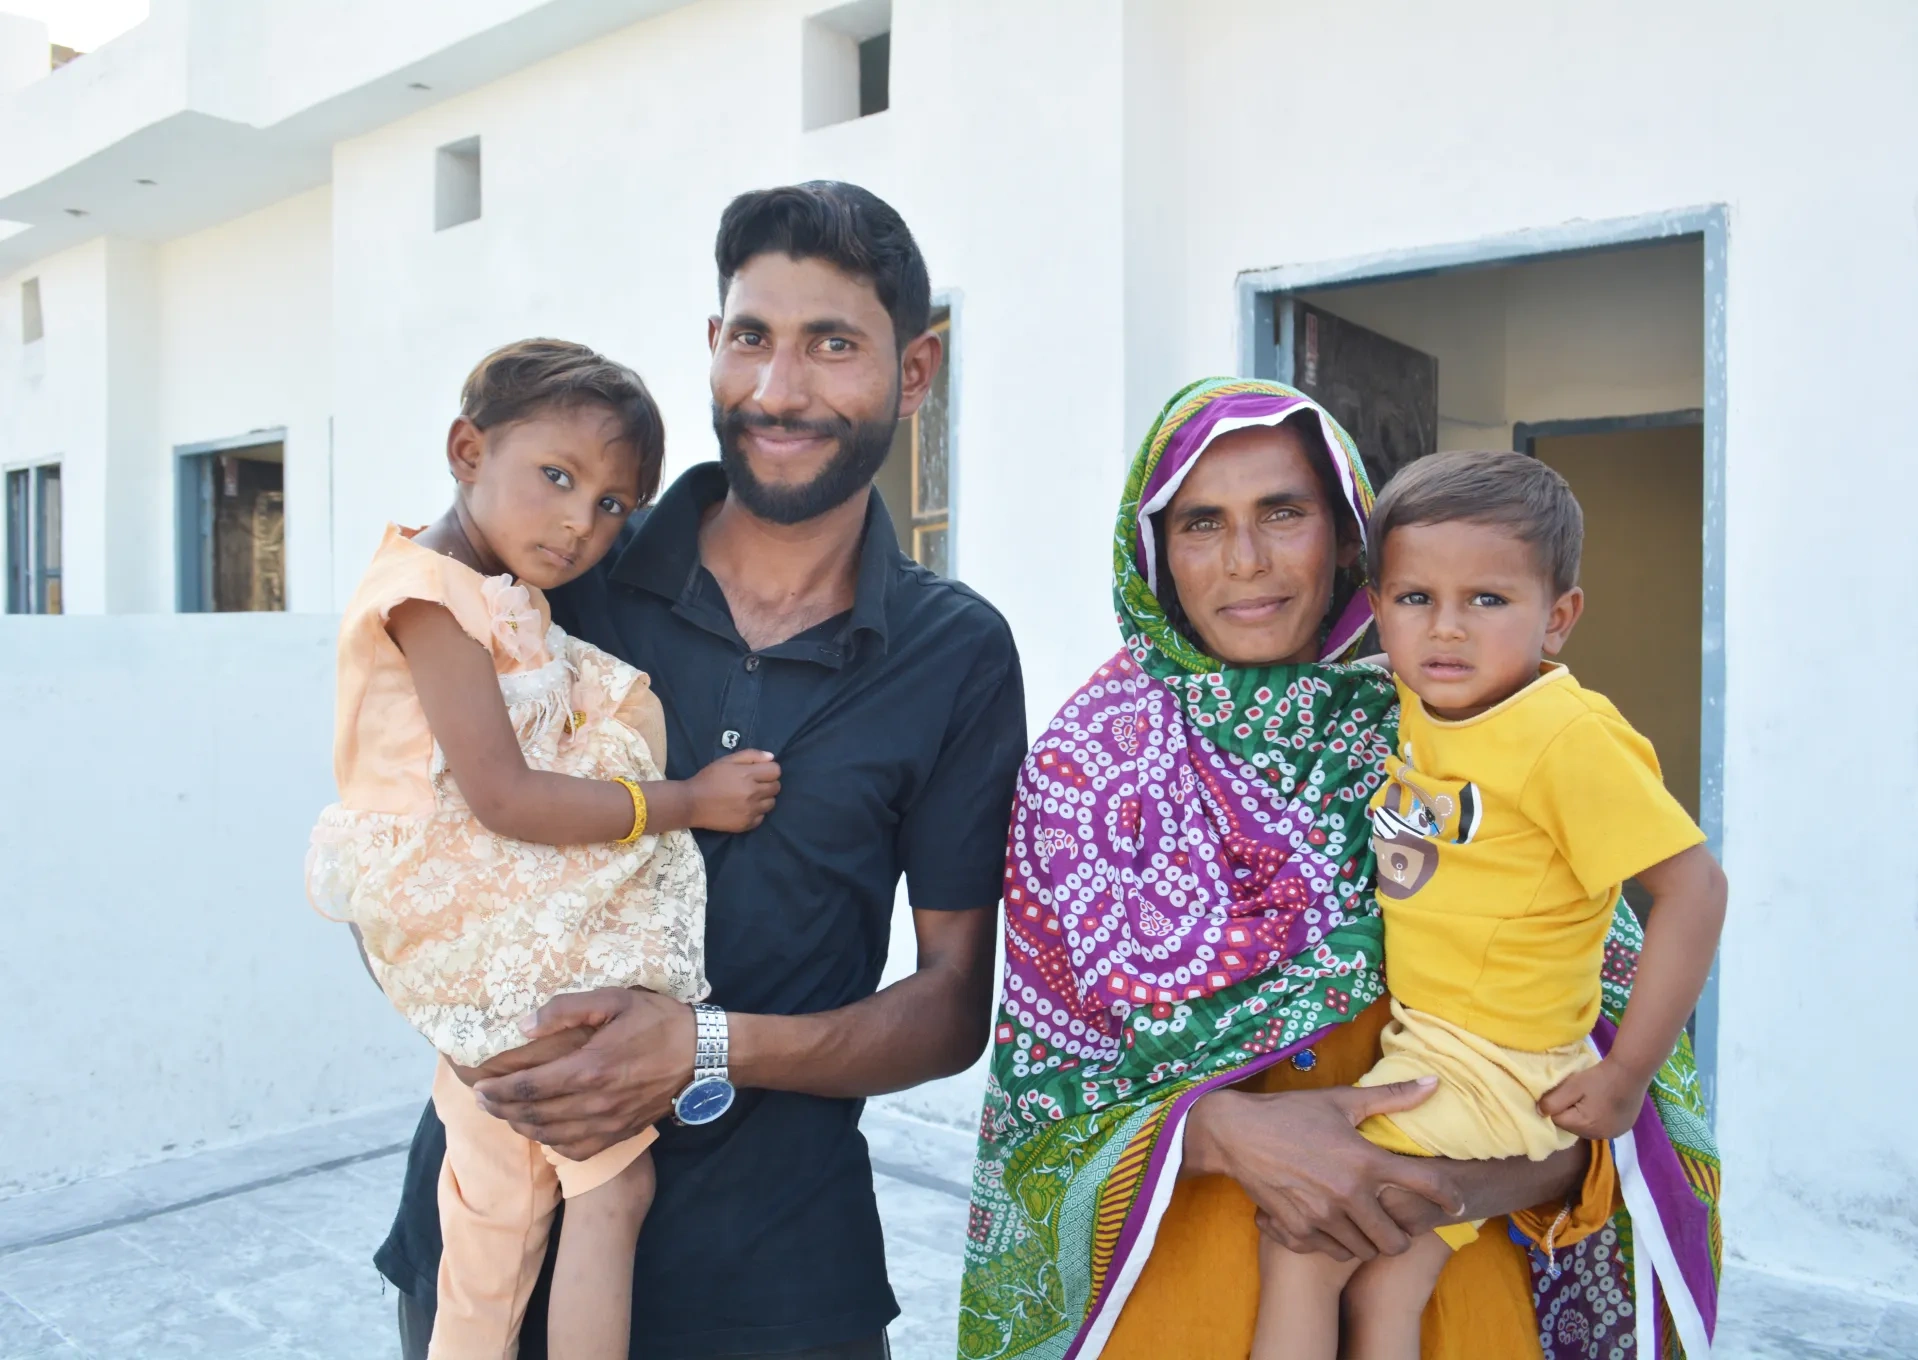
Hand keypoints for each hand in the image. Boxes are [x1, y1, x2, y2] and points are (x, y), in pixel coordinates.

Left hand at [470, 988, 696, 1158]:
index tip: (478, 1088)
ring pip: (550, 1136)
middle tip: (483, 1102)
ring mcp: (607, 1123)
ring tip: (506, 1114)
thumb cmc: (659, 1022)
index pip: (528, 1088)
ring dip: (521, 1127)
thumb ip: (567, 1009)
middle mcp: (594, 1103)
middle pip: (532, 1116)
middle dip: (501, 1110)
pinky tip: (544, 1131)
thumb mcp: (615, 1000)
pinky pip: (575, 1150)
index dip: (497, 1091)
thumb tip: (524, 1025)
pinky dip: (552, 1144)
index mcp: (589, 1068)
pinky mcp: (619, 1134)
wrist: (704, 1055)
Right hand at [686, 750, 780, 831]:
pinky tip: (744, 808)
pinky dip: (756, 812)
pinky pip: (762, 817)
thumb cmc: (708, 778)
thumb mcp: (727, 760)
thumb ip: (751, 755)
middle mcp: (753, 793)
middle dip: (768, 783)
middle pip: (776, 787)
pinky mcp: (746, 824)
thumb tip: (772, 757)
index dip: (769, 770)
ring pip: (771, 803)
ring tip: (749, 797)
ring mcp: (751, 810)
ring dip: (764, 798)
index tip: (760, 772)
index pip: (776, 771)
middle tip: (754, 784)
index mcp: (748, 775)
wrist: (692, 803)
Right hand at [1185, 1079, 1461, 1262]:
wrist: (1236, 1134)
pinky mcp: (1298, 1232)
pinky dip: (1339, 1245)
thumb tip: (1435, 1082)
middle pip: (1395, 1240)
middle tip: (1396, 1222)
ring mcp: (1322, 1218)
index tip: (1456, 1202)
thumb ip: (1391, 1096)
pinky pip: (1333, 1253)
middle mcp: (1347, 1194)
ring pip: (1365, 1251)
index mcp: (1363, 1160)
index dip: (1448, 1197)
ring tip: (1365, 1225)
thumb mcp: (1341, 1101)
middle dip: (1401, 1235)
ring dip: (1371, 1242)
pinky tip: (1335, 1227)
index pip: (1424, 1185)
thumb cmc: (1291, 1113)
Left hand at [1539, 1058, 1647, 1140]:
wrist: (1631, 1071)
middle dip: (1571, 1112)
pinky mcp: (1623, 1129)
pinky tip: (1604, 1103)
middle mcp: (1600, 1135)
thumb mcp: (1572, 1085)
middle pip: (1573, 1126)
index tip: (1567, 1092)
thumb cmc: (1600, 1077)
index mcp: (1585, 1127)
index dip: (1559, 1105)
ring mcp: (1613, 1134)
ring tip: (1592, 1098)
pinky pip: (1602, 1126)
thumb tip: (1539, 1112)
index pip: (1558, 1121)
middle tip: (1580, 1093)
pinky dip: (1599, 1117)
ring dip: (1585, 1116)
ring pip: (1587, 1127)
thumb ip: (1552, 1101)